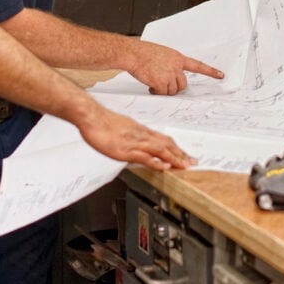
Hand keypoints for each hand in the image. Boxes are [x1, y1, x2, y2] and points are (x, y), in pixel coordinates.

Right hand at [78, 106, 195, 169]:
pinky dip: (156, 161)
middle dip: (180, 154)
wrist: (90, 116)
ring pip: (159, 149)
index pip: (163, 139)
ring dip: (173, 158)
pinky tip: (164, 167)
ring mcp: (134, 142)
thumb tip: (138, 143)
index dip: (176, 148)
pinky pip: (144, 156)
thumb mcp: (121, 128)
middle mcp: (140, 135)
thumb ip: (131, 136)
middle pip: (166, 144)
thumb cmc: (102, 122)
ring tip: (184, 166)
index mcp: (140, 130)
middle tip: (193, 162)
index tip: (185, 155)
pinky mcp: (125, 149)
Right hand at [126, 40, 223, 95]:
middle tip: (162, 84)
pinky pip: (162, 93)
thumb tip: (172, 78)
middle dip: (174, 87)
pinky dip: (156, 92)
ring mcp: (169, 74)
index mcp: (177, 57)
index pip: (198, 65)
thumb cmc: (143, 53)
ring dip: (163, 90)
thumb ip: (171, 64)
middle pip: (183, 85)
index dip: (210, 71)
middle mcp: (176, 66)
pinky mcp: (161, 82)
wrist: (132, 53)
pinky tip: (150, 85)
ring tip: (153, 82)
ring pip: (172, 91)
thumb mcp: (162, 54)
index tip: (221, 75)